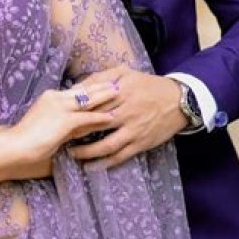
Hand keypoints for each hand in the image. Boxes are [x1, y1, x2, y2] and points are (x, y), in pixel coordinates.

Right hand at [9, 72, 119, 164]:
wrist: (14, 145)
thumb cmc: (28, 140)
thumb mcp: (51, 127)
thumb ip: (68, 125)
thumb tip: (85, 126)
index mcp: (51, 97)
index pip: (76, 90)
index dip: (91, 86)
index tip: (104, 82)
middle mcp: (56, 98)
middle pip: (84, 90)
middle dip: (102, 86)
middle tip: (117, 82)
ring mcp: (59, 108)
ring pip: (88, 100)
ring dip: (105, 96)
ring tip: (119, 93)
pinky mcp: (63, 121)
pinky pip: (86, 117)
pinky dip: (100, 117)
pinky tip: (112, 117)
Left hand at [68, 67, 187, 167]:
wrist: (179, 100)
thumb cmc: (147, 84)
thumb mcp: (124, 72)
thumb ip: (99, 78)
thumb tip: (76, 87)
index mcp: (119, 91)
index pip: (91, 102)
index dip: (74, 111)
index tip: (58, 116)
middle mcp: (126, 111)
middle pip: (95, 123)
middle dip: (76, 133)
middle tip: (58, 138)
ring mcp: (134, 129)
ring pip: (106, 144)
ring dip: (87, 152)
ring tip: (72, 154)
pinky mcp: (141, 142)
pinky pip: (120, 156)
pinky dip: (105, 163)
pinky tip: (91, 166)